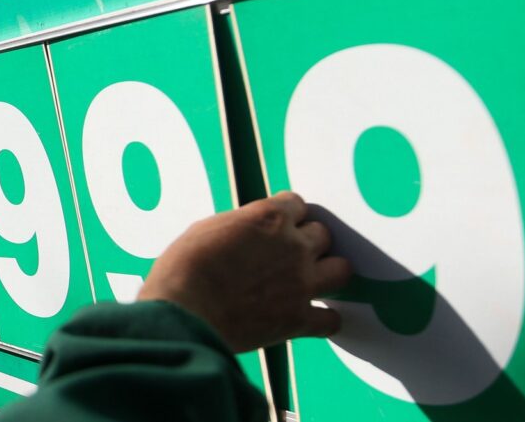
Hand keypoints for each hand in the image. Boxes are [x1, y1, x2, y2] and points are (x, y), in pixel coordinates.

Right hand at [137, 191, 351, 352]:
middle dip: (308, 243)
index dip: (287, 216)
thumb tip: (247, 234)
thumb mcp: (207, 229)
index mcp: (270, 217)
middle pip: (323, 234)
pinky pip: (331, 320)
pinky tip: (313, 319)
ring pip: (341, 270)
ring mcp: (301, 283)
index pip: (297, 204)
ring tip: (310, 282)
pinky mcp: (298, 319)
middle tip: (290, 256)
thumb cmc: (183, 269)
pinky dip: (324, 320)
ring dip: (327, 274)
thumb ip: (240, 227)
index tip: (278, 227)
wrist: (183, 314)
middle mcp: (294, 245)